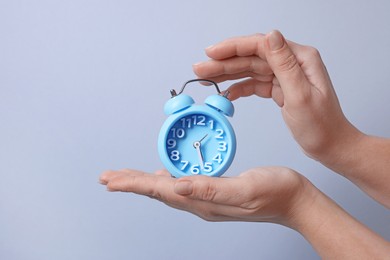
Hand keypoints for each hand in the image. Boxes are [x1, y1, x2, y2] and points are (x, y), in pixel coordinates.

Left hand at [99, 167, 313, 225]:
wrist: (295, 201)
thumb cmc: (276, 192)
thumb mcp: (245, 188)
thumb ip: (211, 189)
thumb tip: (178, 186)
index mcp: (204, 201)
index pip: (161, 191)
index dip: (135, 184)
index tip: (112, 180)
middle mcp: (201, 203)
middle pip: (158, 191)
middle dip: (132, 183)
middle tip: (109, 178)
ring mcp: (208, 199)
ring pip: (168, 189)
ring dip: (145, 182)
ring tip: (126, 178)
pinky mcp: (215, 192)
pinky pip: (183, 185)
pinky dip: (166, 179)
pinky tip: (163, 175)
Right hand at [193, 30, 361, 162]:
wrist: (330, 145)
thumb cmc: (322, 125)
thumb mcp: (301, 95)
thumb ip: (284, 64)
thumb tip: (271, 35)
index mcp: (300, 58)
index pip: (261, 45)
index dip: (233, 47)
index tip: (211, 53)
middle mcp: (291, 63)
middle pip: (251, 57)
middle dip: (224, 62)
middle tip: (200, 68)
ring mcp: (284, 75)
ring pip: (249, 69)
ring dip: (227, 74)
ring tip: (205, 78)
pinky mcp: (279, 88)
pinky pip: (254, 84)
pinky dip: (239, 88)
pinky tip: (226, 93)